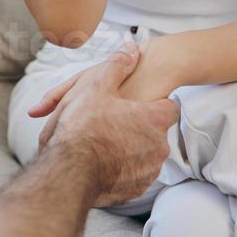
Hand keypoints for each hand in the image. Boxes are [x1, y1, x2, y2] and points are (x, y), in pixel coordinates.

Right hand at [28, 42, 178, 206]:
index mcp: (154, 120)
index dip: (153, 103)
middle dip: (139, 127)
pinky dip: (122, 168)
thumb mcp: (96, 87)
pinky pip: (133, 175)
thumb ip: (118, 65)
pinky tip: (102, 162)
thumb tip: (131, 47)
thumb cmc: (82, 126)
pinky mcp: (135, 190)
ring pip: (146, 154)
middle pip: (156, 131)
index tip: (136, 104)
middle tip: (113, 123)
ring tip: (104, 143)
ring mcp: (148, 171)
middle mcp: (158, 147)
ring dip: (132, 149)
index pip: (169, 106)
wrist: (68, 171)